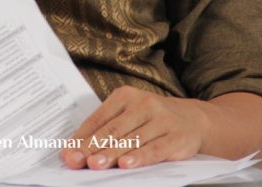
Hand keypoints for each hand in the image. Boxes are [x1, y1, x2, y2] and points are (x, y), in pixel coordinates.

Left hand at [60, 86, 209, 169]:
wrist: (193, 119)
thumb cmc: (151, 120)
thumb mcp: (128, 116)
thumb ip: (103, 130)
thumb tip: (73, 151)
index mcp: (126, 96)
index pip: (99, 119)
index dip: (82, 138)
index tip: (69, 154)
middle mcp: (144, 104)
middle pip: (114, 130)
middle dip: (93, 147)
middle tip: (78, 160)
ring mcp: (162, 119)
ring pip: (132, 140)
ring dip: (112, 154)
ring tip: (96, 164)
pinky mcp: (177, 136)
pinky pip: (155, 149)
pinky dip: (140, 157)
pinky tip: (127, 164)